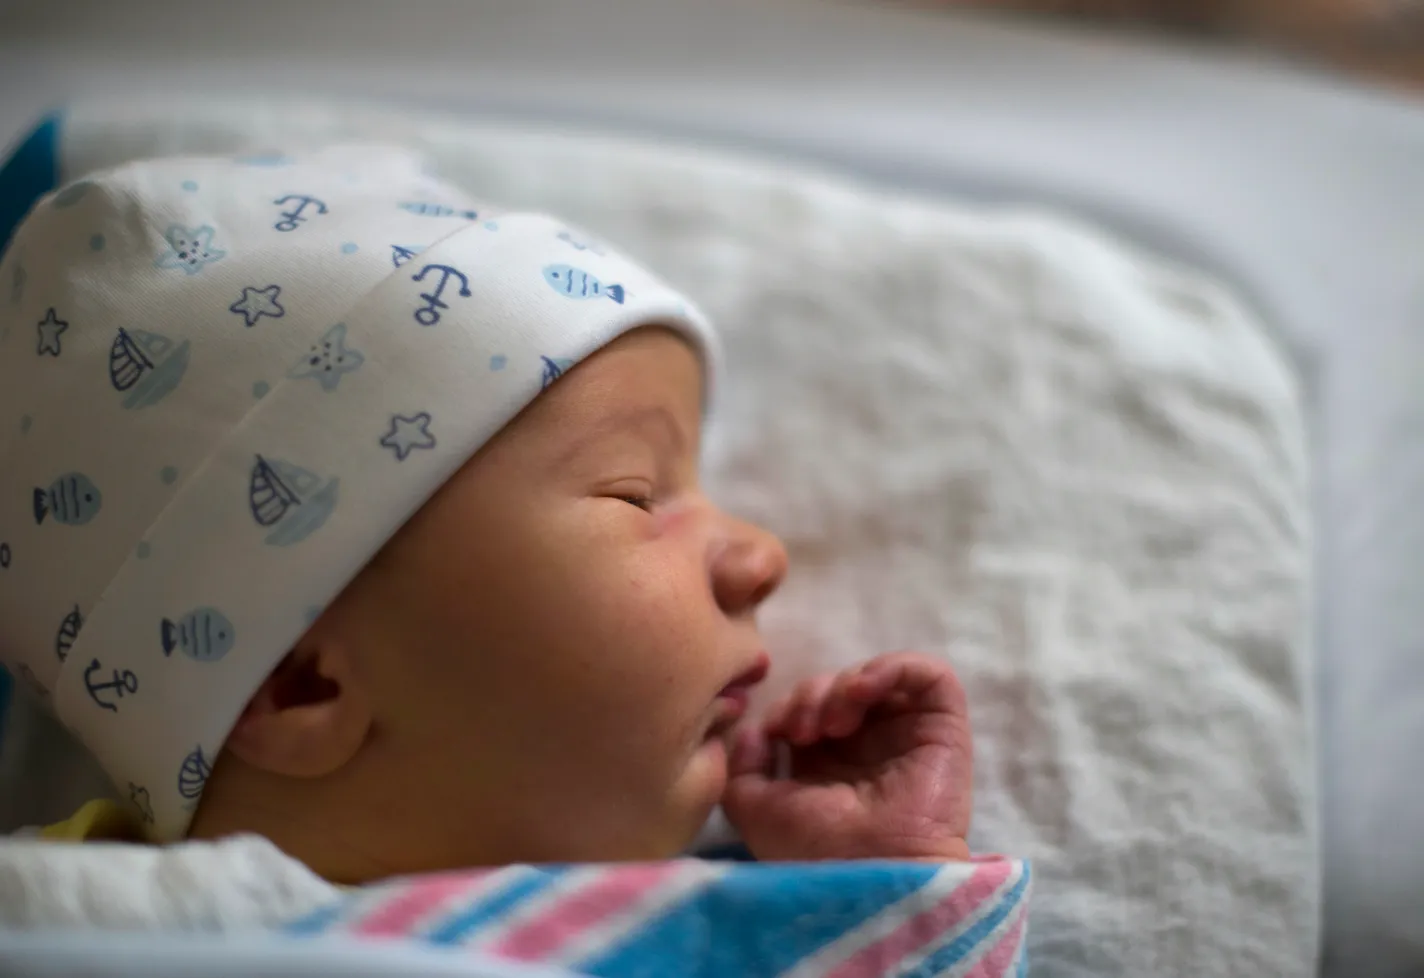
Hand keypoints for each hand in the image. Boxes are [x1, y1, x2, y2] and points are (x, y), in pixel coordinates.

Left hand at [722, 652, 973, 862]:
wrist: (871, 875)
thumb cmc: (815, 851)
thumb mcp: (754, 810)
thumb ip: (742, 767)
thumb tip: (754, 731)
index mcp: (829, 764)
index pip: (807, 706)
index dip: (788, 705)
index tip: (777, 732)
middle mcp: (869, 745)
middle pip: (836, 685)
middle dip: (810, 694)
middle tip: (802, 729)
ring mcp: (907, 734)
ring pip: (875, 676)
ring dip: (843, 685)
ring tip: (832, 722)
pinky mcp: (943, 727)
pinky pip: (928, 675)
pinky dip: (889, 668)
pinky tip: (861, 693)